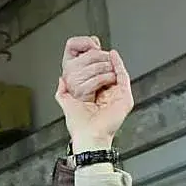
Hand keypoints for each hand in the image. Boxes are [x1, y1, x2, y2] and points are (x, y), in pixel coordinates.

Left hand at [56, 36, 132, 152]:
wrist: (88, 136)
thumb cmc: (80, 126)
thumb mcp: (67, 104)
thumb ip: (63, 93)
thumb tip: (60, 80)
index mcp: (96, 97)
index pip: (97, 76)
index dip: (93, 65)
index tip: (88, 54)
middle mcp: (108, 96)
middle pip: (107, 73)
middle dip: (101, 60)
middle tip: (96, 49)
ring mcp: (118, 97)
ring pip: (116, 73)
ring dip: (109, 61)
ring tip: (103, 51)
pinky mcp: (125, 98)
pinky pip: (123, 77)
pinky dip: (119, 65)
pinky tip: (113, 56)